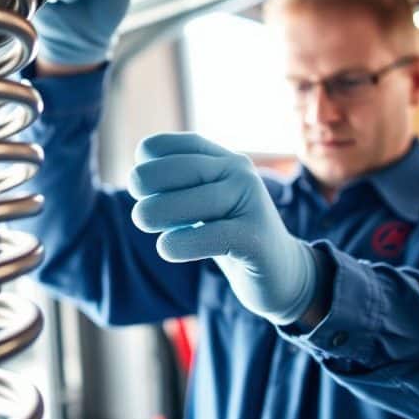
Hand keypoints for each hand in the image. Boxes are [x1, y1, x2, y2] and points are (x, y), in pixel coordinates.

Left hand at [127, 133, 319, 325]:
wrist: (282, 274)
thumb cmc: (229, 237)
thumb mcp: (204, 206)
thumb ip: (178, 188)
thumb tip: (137, 177)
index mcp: (225, 160)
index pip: (177, 145)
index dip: (149, 159)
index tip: (140, 186)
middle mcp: (240, 173)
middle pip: (179, 169)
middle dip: (146, 185)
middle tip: (140, 213)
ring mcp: (250, 202)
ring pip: (190, 202)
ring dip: (156, 215)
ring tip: (148, 227)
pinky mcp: (255, 237)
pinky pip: (207, 236)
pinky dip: (178, 244)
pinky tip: (167, 248)